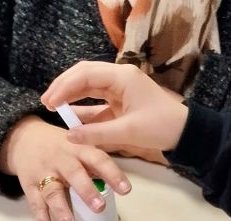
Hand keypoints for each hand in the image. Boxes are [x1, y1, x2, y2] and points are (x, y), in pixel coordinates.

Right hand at [0, 115, 129, 220]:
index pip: (98, 159)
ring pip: (52, 193)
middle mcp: (61, 160)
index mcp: (78, 149)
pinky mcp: (29, 186)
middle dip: (86, 191)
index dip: (112, 173)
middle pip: (74, 174)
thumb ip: (95, 167)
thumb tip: (118, 191)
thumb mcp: (79, 147)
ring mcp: (43, 173)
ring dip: (62, 212)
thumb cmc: (61, 147)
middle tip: (100, 208)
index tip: (126, 190)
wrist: (23, 138)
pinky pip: (36, 206)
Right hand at [41, 62, 189, 155]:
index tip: (50, 104)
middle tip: (46, 103)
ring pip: (88, 85)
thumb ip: (97, 134)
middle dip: (63, 87)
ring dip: (70, 95)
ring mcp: (119, 88)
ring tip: (52, 107)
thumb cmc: (161, 128)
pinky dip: (82, 107)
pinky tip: (69, 117)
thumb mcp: (128, 132)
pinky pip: (96, 99)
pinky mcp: (121, 100)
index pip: (85, 75)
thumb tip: (69, 136)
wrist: (184, 132)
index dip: (64, 88)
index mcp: (122, 77)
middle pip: (83, 74)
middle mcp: (119, 77)